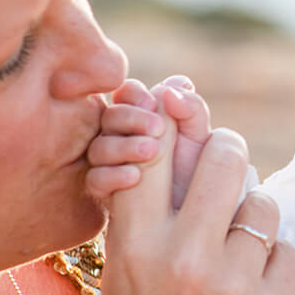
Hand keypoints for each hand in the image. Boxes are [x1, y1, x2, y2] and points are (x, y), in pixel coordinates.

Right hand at [86, 75, 210, 208]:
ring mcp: (109, 163)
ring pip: (100, 148)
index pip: (126, 93)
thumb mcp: (200, 134)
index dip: (135, 94)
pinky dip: (113, 176)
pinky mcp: (105, 191)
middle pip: (109, 117)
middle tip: (158, 128)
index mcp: (142, 115)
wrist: (200, 207)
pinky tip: (135, 176)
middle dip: (132, 118)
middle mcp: (120, 135)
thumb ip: (191, 106)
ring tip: (153, 151)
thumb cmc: (198, 165)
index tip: (153, 103)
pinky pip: (95, 180)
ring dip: (124, 146)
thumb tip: (173, 86)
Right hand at [101, 97, 294, 294]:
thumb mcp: (126, 277)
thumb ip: (148, 207)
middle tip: (227, 164)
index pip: (154, 152)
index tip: (177, 113)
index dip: (169, 123)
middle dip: (230, 151)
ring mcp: (235, 282)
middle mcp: (183, 258)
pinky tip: (252, 289)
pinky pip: (286, 247)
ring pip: (264, 201)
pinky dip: (273, 260)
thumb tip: (173, 114)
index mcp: (132, 249)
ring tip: (233, 250)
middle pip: (228, 154)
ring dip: (253, 214)